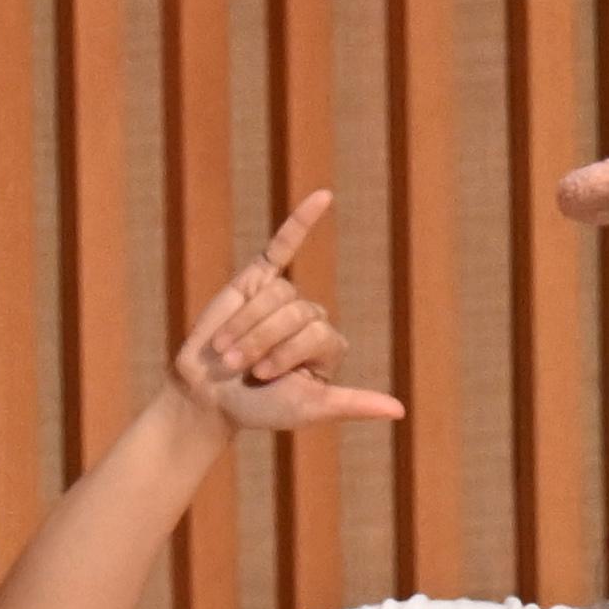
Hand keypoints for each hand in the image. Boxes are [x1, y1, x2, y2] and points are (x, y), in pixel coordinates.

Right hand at [167, 195, 405, 437]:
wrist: (207, 398)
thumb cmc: (257, 408)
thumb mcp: (307, 408)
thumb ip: (351, 403)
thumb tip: (401, 411)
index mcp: (326, 345)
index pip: (316, 333)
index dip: (286, 354)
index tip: (265, 380)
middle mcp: (308, 317)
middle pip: (294, 312)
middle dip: (260, 342)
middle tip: (241, 367)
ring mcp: (282, 297)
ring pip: (273, 295)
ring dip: (245, 327)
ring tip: (226, 350)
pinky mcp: (256, 280)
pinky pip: (284, 244)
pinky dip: (302, 219)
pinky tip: (324, 196)